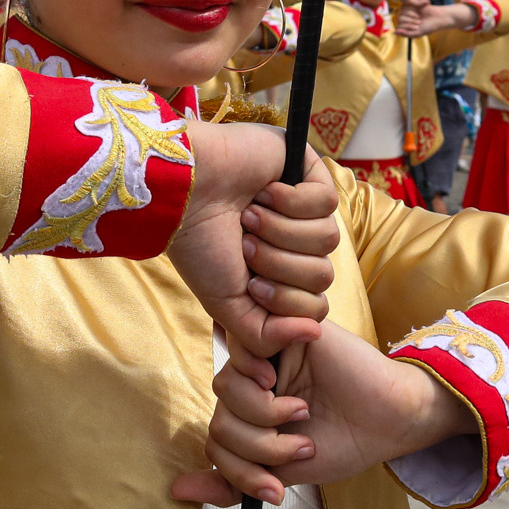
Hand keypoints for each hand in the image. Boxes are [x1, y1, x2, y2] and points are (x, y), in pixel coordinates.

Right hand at [168, 123, 338, 361]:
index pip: (315, 306)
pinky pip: (326, 201)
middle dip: (279, 264)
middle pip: (322, 275)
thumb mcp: (229, 306)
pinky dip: (290, 201)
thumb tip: (313, 333)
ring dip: (281, 232)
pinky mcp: (309, 172)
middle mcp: (295, 244)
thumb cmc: (199, 246)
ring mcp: (305, 208)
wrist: (181, 193)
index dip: (286, 301)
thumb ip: (265, 336)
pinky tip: (264, 192)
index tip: (250, 282)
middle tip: (245, 243)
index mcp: (280, 274)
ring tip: (250, 217)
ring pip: (327, 238)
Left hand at [174, 328, 472, 505]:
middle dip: (256, 445)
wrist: (389, 421)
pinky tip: (288, 386)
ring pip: (226, 386)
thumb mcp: (281, 474)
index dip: (239, 471)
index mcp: (250, 414)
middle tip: (299, 446)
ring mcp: (267, 356)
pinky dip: (261, 376)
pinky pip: (244, 346)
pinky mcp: (283, 331)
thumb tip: (177, 491)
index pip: (217, 441)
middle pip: (219, 417)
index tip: (278, 486)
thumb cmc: (344, 443)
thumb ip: (233, 481)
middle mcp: (254, 383)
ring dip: (262, 414)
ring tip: (300, 413)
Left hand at [398, 2, 469, 38]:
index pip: (399, 26)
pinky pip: (407, 5)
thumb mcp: (417, 33)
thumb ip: (405, 34)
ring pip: (403, 11)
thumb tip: (394, 32)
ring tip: (419, 16)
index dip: (408, 26)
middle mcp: (406, 18)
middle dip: (410, 21)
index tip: (417, 27)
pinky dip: (414, 8)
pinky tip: (420, 9)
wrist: (438, 17)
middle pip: (400, 18)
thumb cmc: (429, 27)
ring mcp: (409, 11)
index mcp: (406, 27)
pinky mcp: (412, 4)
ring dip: (412, 14)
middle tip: (419, 21)